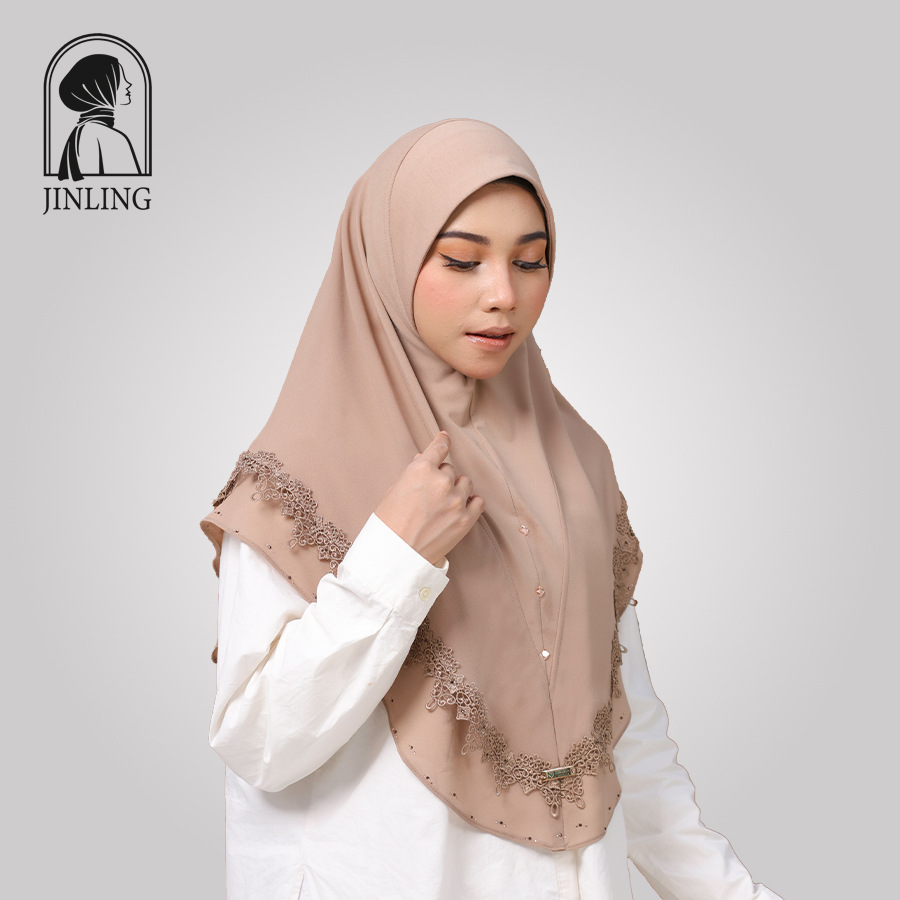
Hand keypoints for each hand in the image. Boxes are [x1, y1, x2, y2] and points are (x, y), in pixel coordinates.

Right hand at [374, 431, 484, 566]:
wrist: (395, 556)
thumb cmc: (387, 524)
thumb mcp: (393, 492)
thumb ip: (411, 473)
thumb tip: (422, 460)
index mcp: (421, 470)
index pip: (439, 448)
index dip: (442, 441)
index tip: (445, 438)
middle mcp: (441, 481)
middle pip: (450, 469)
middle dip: (442, 477)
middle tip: (431, 492)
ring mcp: (456, 500)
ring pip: (465, 483)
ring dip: (457, 488)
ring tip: (445, 501)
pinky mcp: (466, 520)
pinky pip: (478, 502)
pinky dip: (471, 502)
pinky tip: (462, 507)